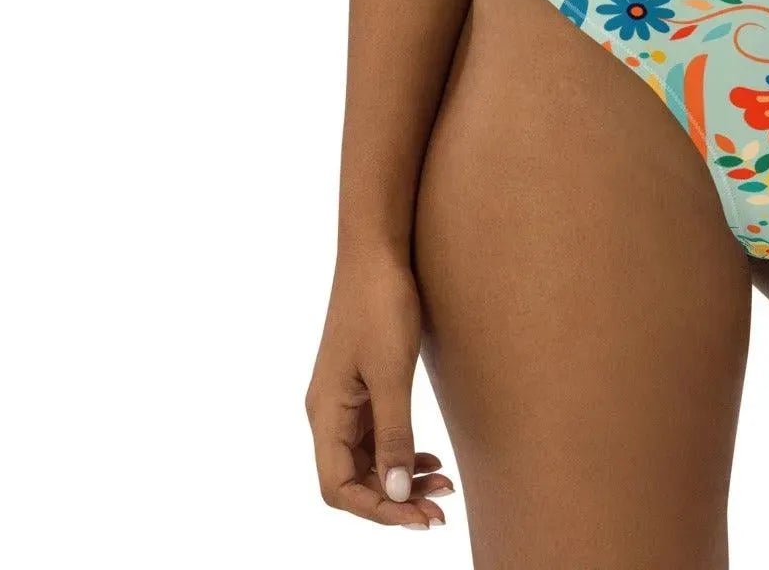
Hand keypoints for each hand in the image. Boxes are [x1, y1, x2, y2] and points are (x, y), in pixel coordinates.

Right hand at [306, 251, 454, 529]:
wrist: (377, 249)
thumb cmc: (380, 304)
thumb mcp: (391, 373)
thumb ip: (394, 434)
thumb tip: (396, 493)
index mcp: (325, 413)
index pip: (339, 487)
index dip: (377, 510)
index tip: (418, 517)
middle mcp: (328, 413)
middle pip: (354, 479)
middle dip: (395, 500)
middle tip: (439, 511)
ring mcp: (345, 399)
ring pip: (368, 459)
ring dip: (401, 478)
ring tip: (443, 485)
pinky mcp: (362, 384)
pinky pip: (377, 435)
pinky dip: (402, 452)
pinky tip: (430, 458)